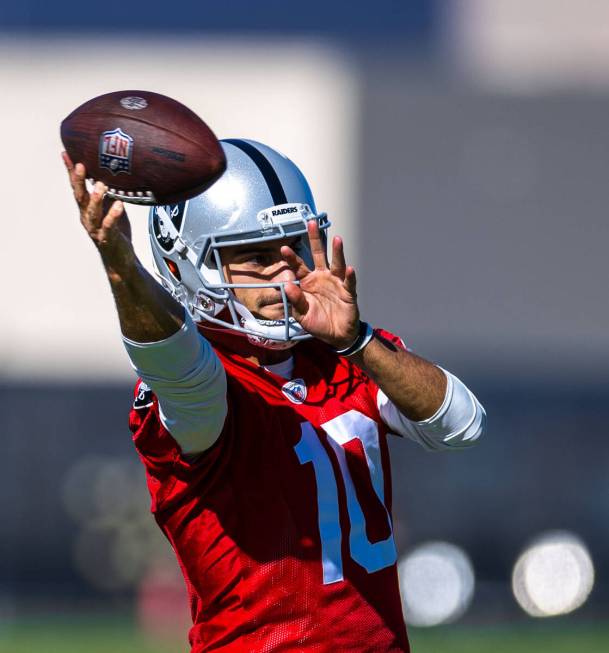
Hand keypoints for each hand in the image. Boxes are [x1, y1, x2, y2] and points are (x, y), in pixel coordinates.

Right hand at [62, 152, 134, 273]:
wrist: (120, 260)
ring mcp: (96, 229)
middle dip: (78, 181)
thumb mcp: (110, 207)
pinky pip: (108, 226)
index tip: (66, 154)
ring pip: (92, 212)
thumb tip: (111, 172)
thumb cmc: (115, 231)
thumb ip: (108, 193)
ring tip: (101, 185)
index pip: (77, 187)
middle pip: (80, 197)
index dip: (71, 172)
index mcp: (86, 209)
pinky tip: (118, 205)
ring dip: (96, 198)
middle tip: (80, 165)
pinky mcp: (108, 239)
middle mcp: (87, 218)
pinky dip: (112, 216)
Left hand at [281, 220, 359, 349]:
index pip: (298, 266)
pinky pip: (349, 282)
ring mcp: (336, 283)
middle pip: (319, 255)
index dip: (291, 257)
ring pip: (337, 264)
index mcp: (308, 282)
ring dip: (338, 252)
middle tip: (311, 223)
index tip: (283, 248)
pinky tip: (350, 269)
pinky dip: (350, 276)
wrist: (336, 336)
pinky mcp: (348, 292)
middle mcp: (322, 278)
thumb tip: (287, 285)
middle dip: (315, 239)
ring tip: (337, 239)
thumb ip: (295, 300)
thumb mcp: (301, 315)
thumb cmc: (317, 322)